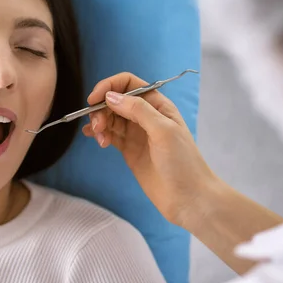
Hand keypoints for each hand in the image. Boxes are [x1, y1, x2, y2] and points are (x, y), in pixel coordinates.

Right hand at [83, 72, 217, 227]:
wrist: (188, 198)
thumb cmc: (183, 163)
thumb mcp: (163, 131)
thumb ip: (138, 110)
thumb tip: (110, 96)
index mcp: (157, 105)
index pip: (128, 84)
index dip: (109, 86)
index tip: (94, 99)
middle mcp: (145, 115)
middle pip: (115, 100)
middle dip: (101, 109)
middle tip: (97, 127)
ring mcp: (136, 133)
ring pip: (110, 117)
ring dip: (99, 123)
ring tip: (100, 138)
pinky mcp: (128, 149)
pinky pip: (109, 134)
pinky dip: (99, 133)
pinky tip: (95, 138)